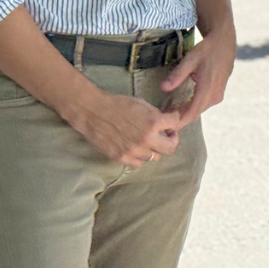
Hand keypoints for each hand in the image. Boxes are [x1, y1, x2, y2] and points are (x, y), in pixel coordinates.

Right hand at [66, 90, 180, 166]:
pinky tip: (136, 148)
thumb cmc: (117, 104)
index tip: (171, 121)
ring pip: (155, 157)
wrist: (93, 112)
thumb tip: (167, 120)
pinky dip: (140, 156)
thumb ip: (156, 115)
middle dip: (171, 140)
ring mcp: (134, 151)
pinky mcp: (121, 158)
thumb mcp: (142, 104)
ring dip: (154, 149)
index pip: (175, 124)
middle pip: (170, 147)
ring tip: (148, 141)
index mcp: (153, 122)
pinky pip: (139, 163)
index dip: (174, 121)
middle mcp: (146, 139)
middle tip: (167, 135)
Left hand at [161, 25, 236, 127]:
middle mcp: (214, 96)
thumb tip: (163, 88)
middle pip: (194, 113)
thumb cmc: (207, 49)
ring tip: (168, 111)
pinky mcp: (218, 93)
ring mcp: (218, 95)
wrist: (225, 42)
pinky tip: (181, 103)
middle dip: (178, 118)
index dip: (177, 122)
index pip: (190, 114)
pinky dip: (192, 106)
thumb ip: (177, 75)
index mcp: (207, 89)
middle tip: (161, 119)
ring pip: (199, 110)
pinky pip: (203, 104)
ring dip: (185, 112)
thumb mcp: (190, 59)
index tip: (165, 128)